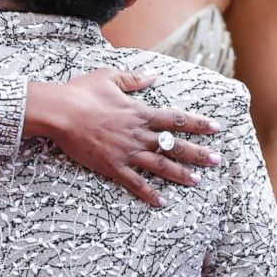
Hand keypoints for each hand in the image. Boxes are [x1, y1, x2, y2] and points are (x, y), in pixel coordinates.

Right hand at [30, 69, 221, 206]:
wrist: (60, 113)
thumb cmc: (81, 92)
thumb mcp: (109, 77)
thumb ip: (134, 78)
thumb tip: (154, 75)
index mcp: (139, 113)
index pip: (175, 119)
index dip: (197, 123)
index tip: (215, 127)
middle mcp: (138, 134)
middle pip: (174, 145)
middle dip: (198, 153)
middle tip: (217, 160)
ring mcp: (126, 152)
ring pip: (159, 166)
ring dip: (180, 174)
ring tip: (197, 181)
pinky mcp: (111, 166)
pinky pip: (134, 182)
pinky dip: (148, 193)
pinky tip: (161, 201)